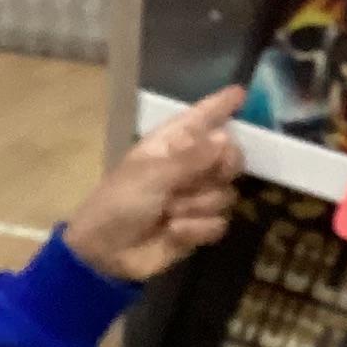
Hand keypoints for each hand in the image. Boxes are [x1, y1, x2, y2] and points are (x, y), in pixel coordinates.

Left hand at [63, 88, 244, 283]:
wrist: (106, 253)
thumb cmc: (120, 202)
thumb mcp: (152, 174)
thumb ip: (193, 157)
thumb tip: (226, 137)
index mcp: (169, 145)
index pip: (199, 119)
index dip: (219, 106)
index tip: (241, 93)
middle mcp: (186, 168)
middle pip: (228, 156)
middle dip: (225, 164)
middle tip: (216, 169)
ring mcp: (193, 198)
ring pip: (225, 194)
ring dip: (196, 204)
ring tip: (168, 212)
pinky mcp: (197, 228)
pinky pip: (218, 223)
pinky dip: (196, 229)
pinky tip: (172, 231)